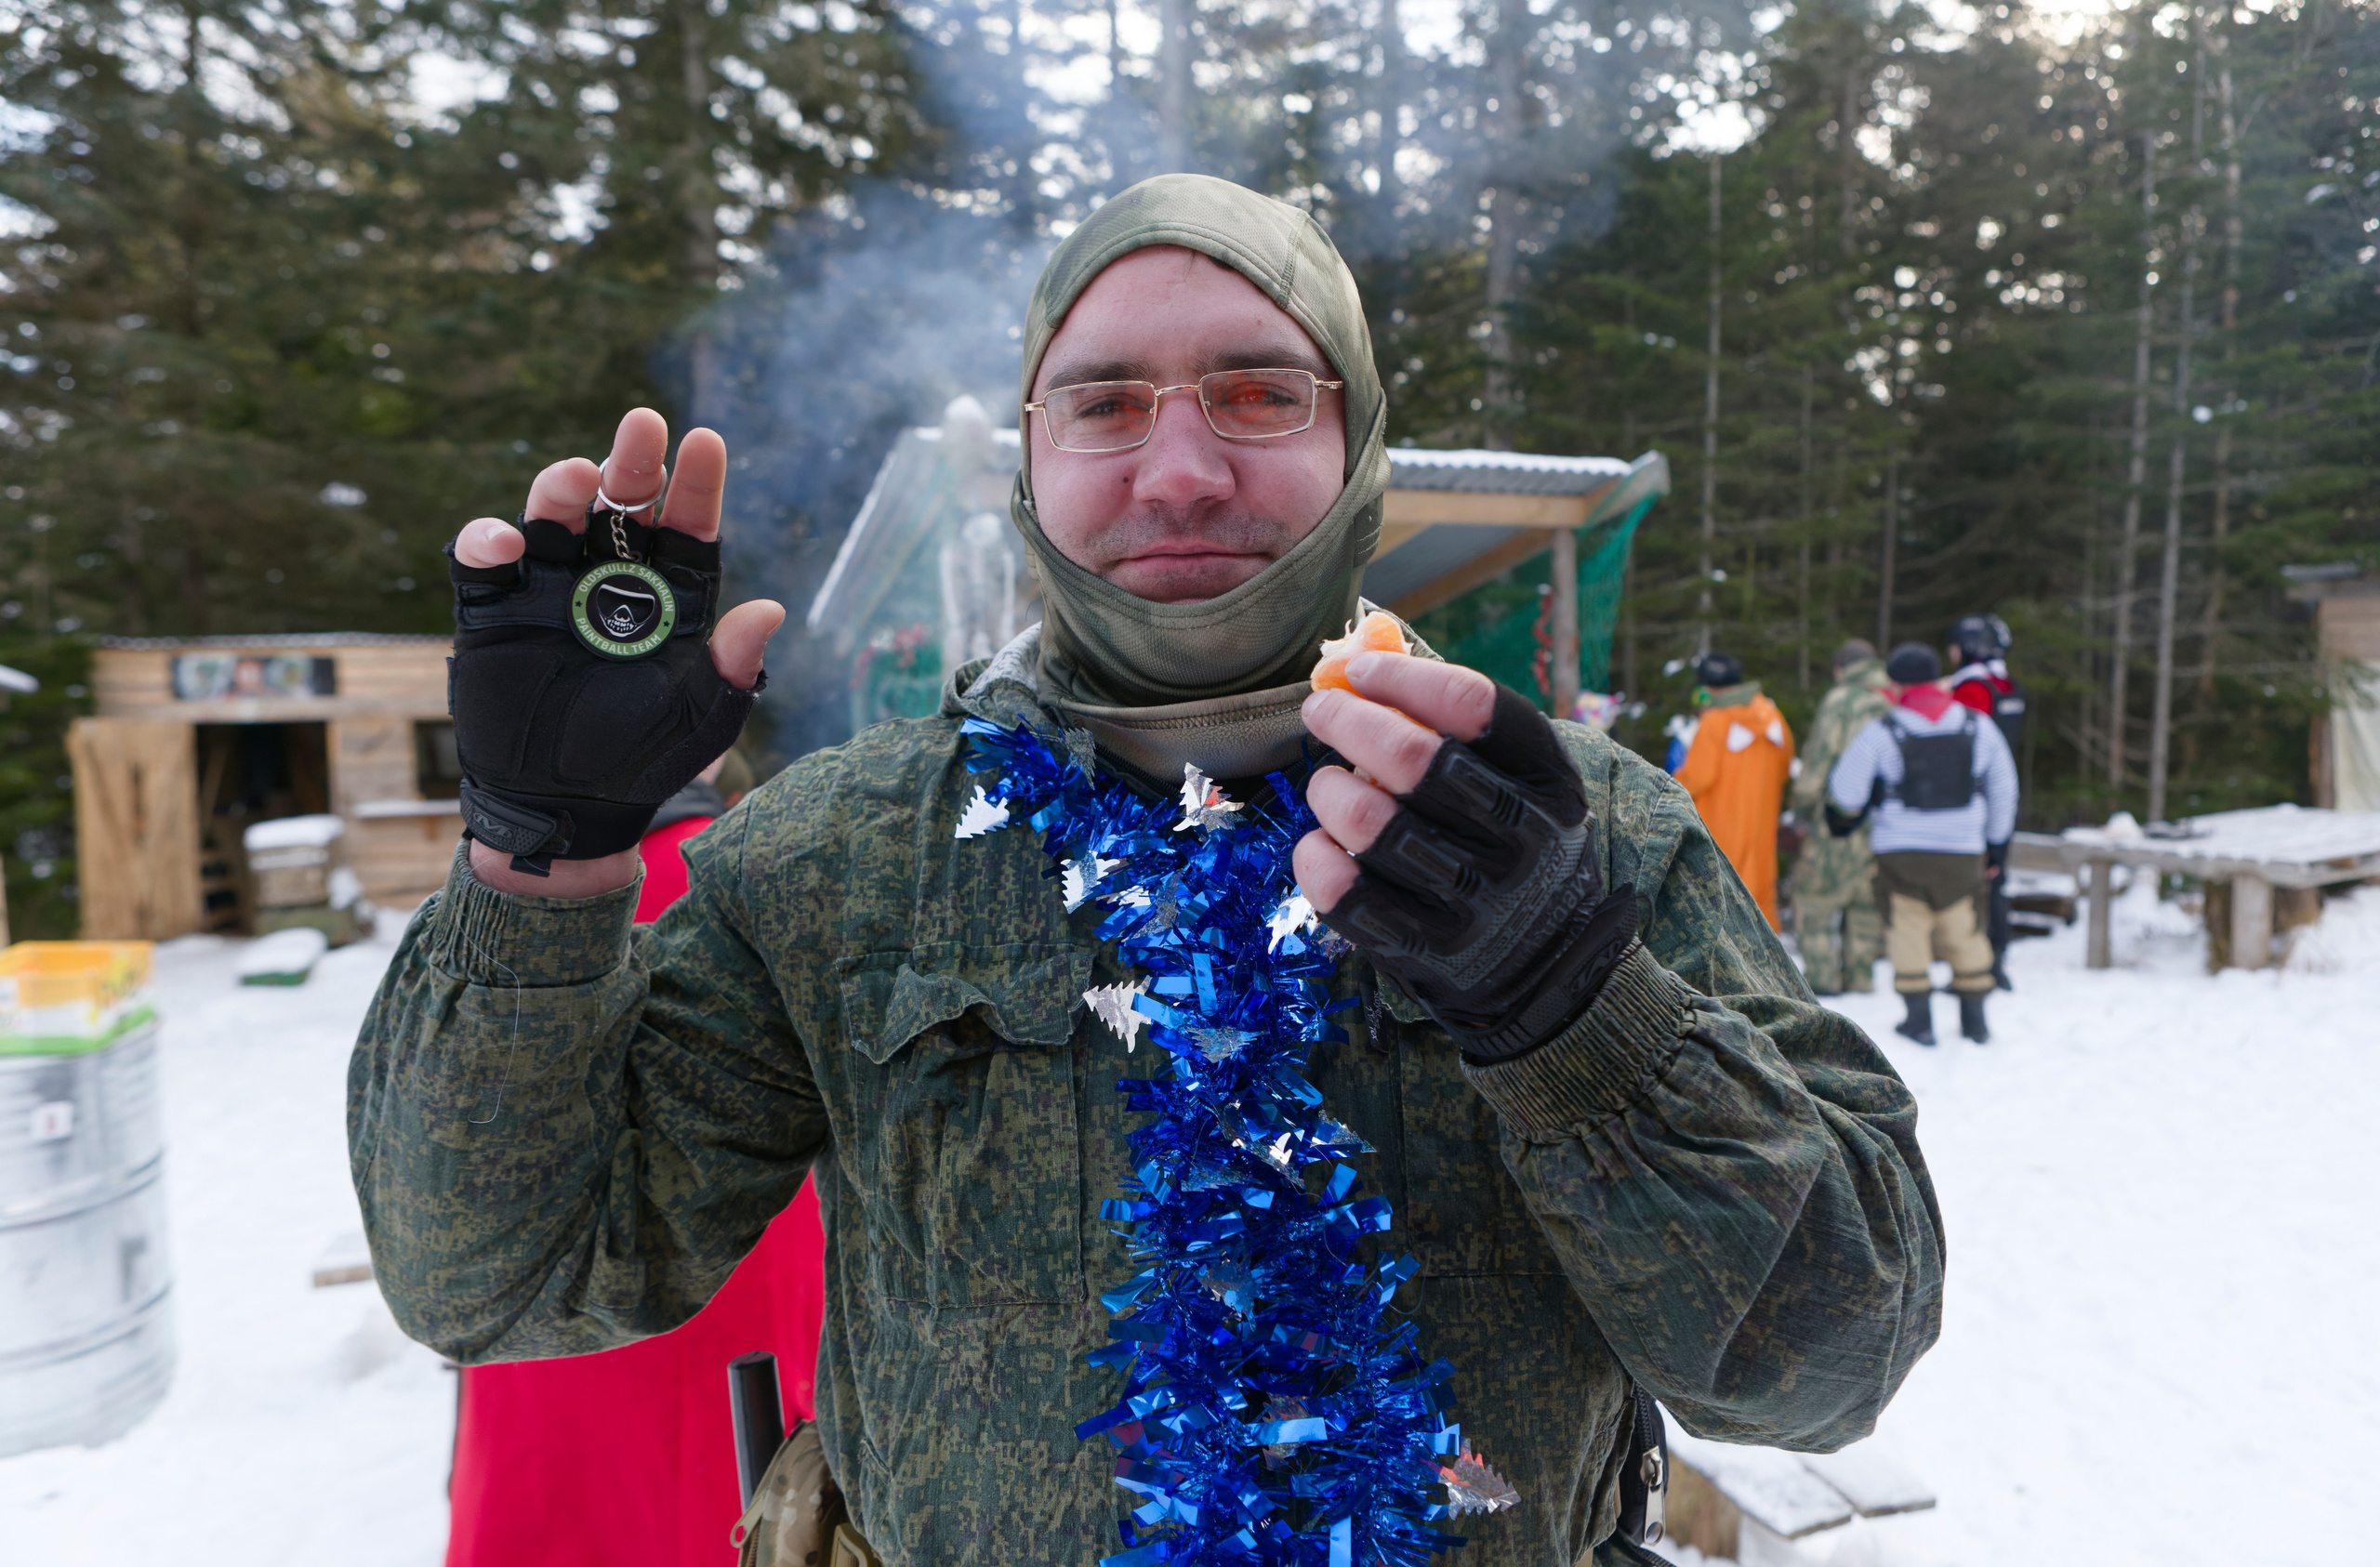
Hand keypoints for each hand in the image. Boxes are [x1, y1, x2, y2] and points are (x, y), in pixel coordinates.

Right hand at [456, 409, 784, 897]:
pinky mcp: (495, 612)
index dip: (696, 486)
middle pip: (623, 506)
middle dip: (634, 464)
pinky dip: (488, 542)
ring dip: (563, 489)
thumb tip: (771, 610)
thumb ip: (731, 668)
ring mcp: (550, 590)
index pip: (687, 529)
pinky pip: (484, 563)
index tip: (706, 442)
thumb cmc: (642, 757)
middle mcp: (610, 580)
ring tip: (580, 476)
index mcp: (668, 597)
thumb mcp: (699, 719)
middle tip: (644, 425)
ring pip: (556, 518)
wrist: (566, 806)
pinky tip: (505, 541)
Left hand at [1295, 653, 1635, 1062]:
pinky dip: (1315, 857)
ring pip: (1369, 822)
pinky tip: (1320, 843)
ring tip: (1328, 784)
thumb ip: (1457, 728)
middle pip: (1413, 759)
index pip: (1475, 705)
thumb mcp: (1521, 784)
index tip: (1360, 670)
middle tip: (1321, 710)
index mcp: (1550, 784)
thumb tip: (1363, 658)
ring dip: (1330, 789)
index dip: (1404, 677)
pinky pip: (1344, 893)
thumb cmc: (1514, 848)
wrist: (1549, 970)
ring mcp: (1475, 903)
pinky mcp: (1428, 952)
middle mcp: (1521, 842)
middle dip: (1349, 720)